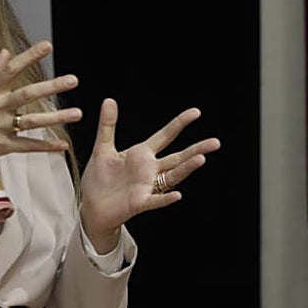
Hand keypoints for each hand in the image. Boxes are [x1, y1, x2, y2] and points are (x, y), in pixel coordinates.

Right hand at [0, 42, 82, 184]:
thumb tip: (6, 53)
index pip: (12, 69)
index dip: (30, 56)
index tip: (47, 46)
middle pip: (28, 94)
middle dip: (52, 86)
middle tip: (73, 80)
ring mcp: (1, 126)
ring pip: (33, 120)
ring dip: (56, 117)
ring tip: (77, 113)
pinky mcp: (2, 146)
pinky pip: (28, 146)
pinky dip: (46, 146)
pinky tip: (62, 145)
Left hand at [78, 98, 220, 251]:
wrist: (92, 206)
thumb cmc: (99, 179)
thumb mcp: (102, 148)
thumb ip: (107, 126)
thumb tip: (109, 100)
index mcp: (142, 154)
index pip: (165, 136)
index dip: (180, 124)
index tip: (196, 112)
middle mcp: (149, 169)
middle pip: (178, 157)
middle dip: (196, 149)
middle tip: (215, 143)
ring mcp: (147, 186)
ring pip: (172, 176)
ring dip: (187, 168)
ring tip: (201, 159)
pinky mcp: (139, 203)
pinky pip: (155, 200)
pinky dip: (165, 198)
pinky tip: (177, 195)